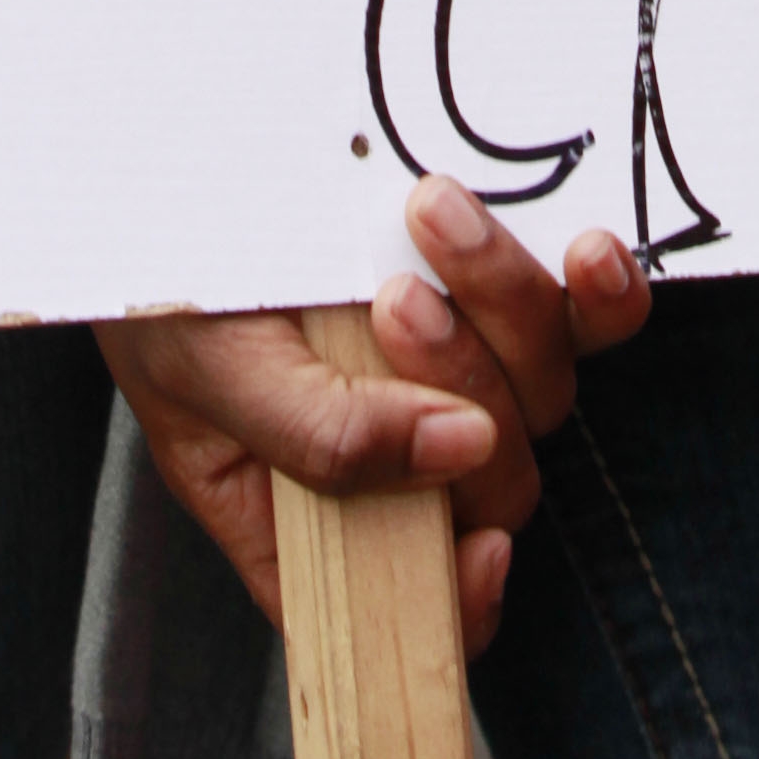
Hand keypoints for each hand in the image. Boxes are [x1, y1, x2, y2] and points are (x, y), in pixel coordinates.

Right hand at [98, 178, 650, 656]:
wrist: (166, 151)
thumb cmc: (160, 278)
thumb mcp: (207, 369)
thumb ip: (319, 434)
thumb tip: (457, 450)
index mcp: (314, 515)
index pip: (413, 606)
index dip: (464, 598)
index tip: (480, 545)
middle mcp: (396, 452)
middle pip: (493, 477)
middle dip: (462, 388)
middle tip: (395, 302)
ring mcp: (452, 366)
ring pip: (540, 388)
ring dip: (503, 304)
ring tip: (429, 216)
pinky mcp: (491, 287)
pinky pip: (581, 318)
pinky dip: (598, 294)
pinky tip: (590, 252)